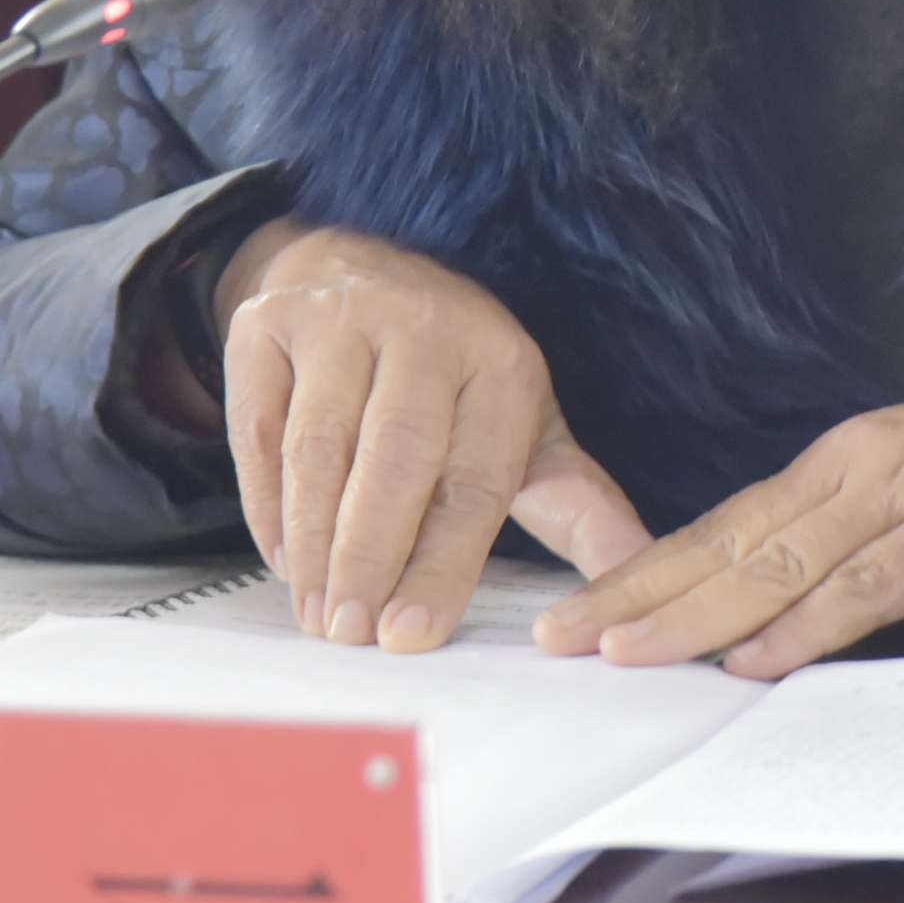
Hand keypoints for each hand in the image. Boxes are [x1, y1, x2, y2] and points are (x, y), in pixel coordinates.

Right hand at [217, 221, 647, 649]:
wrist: (355, 268)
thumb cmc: (452, 378)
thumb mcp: (525, 427)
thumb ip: (579, 506)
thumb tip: (644, 576)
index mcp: (501, 363)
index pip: (474, 478)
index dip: (441, 563)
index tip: (411, 634)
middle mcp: (424, 328)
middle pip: (395, 460)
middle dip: (371, 558)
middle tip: (351, 635)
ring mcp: (340, 318)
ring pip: (318, 449)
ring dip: (314, 543)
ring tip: (317, 613)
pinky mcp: (266, 325)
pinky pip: (258, 429)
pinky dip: (266, 504)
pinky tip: (284, 560)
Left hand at [534, 384, 903, 678]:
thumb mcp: (892, 492)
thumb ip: (822, 541)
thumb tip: (736, 611)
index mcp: (832, 462)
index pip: (715, 524)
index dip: (639, 569)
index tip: (574, 611)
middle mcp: (854, 473)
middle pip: (727, 543)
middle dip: (639, 595)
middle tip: (566, 637)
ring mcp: (903, 501)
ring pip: (781, 567)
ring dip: (698, 617)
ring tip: (630, 653)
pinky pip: (868, 590)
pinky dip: (806, 627)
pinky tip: (753, 658)